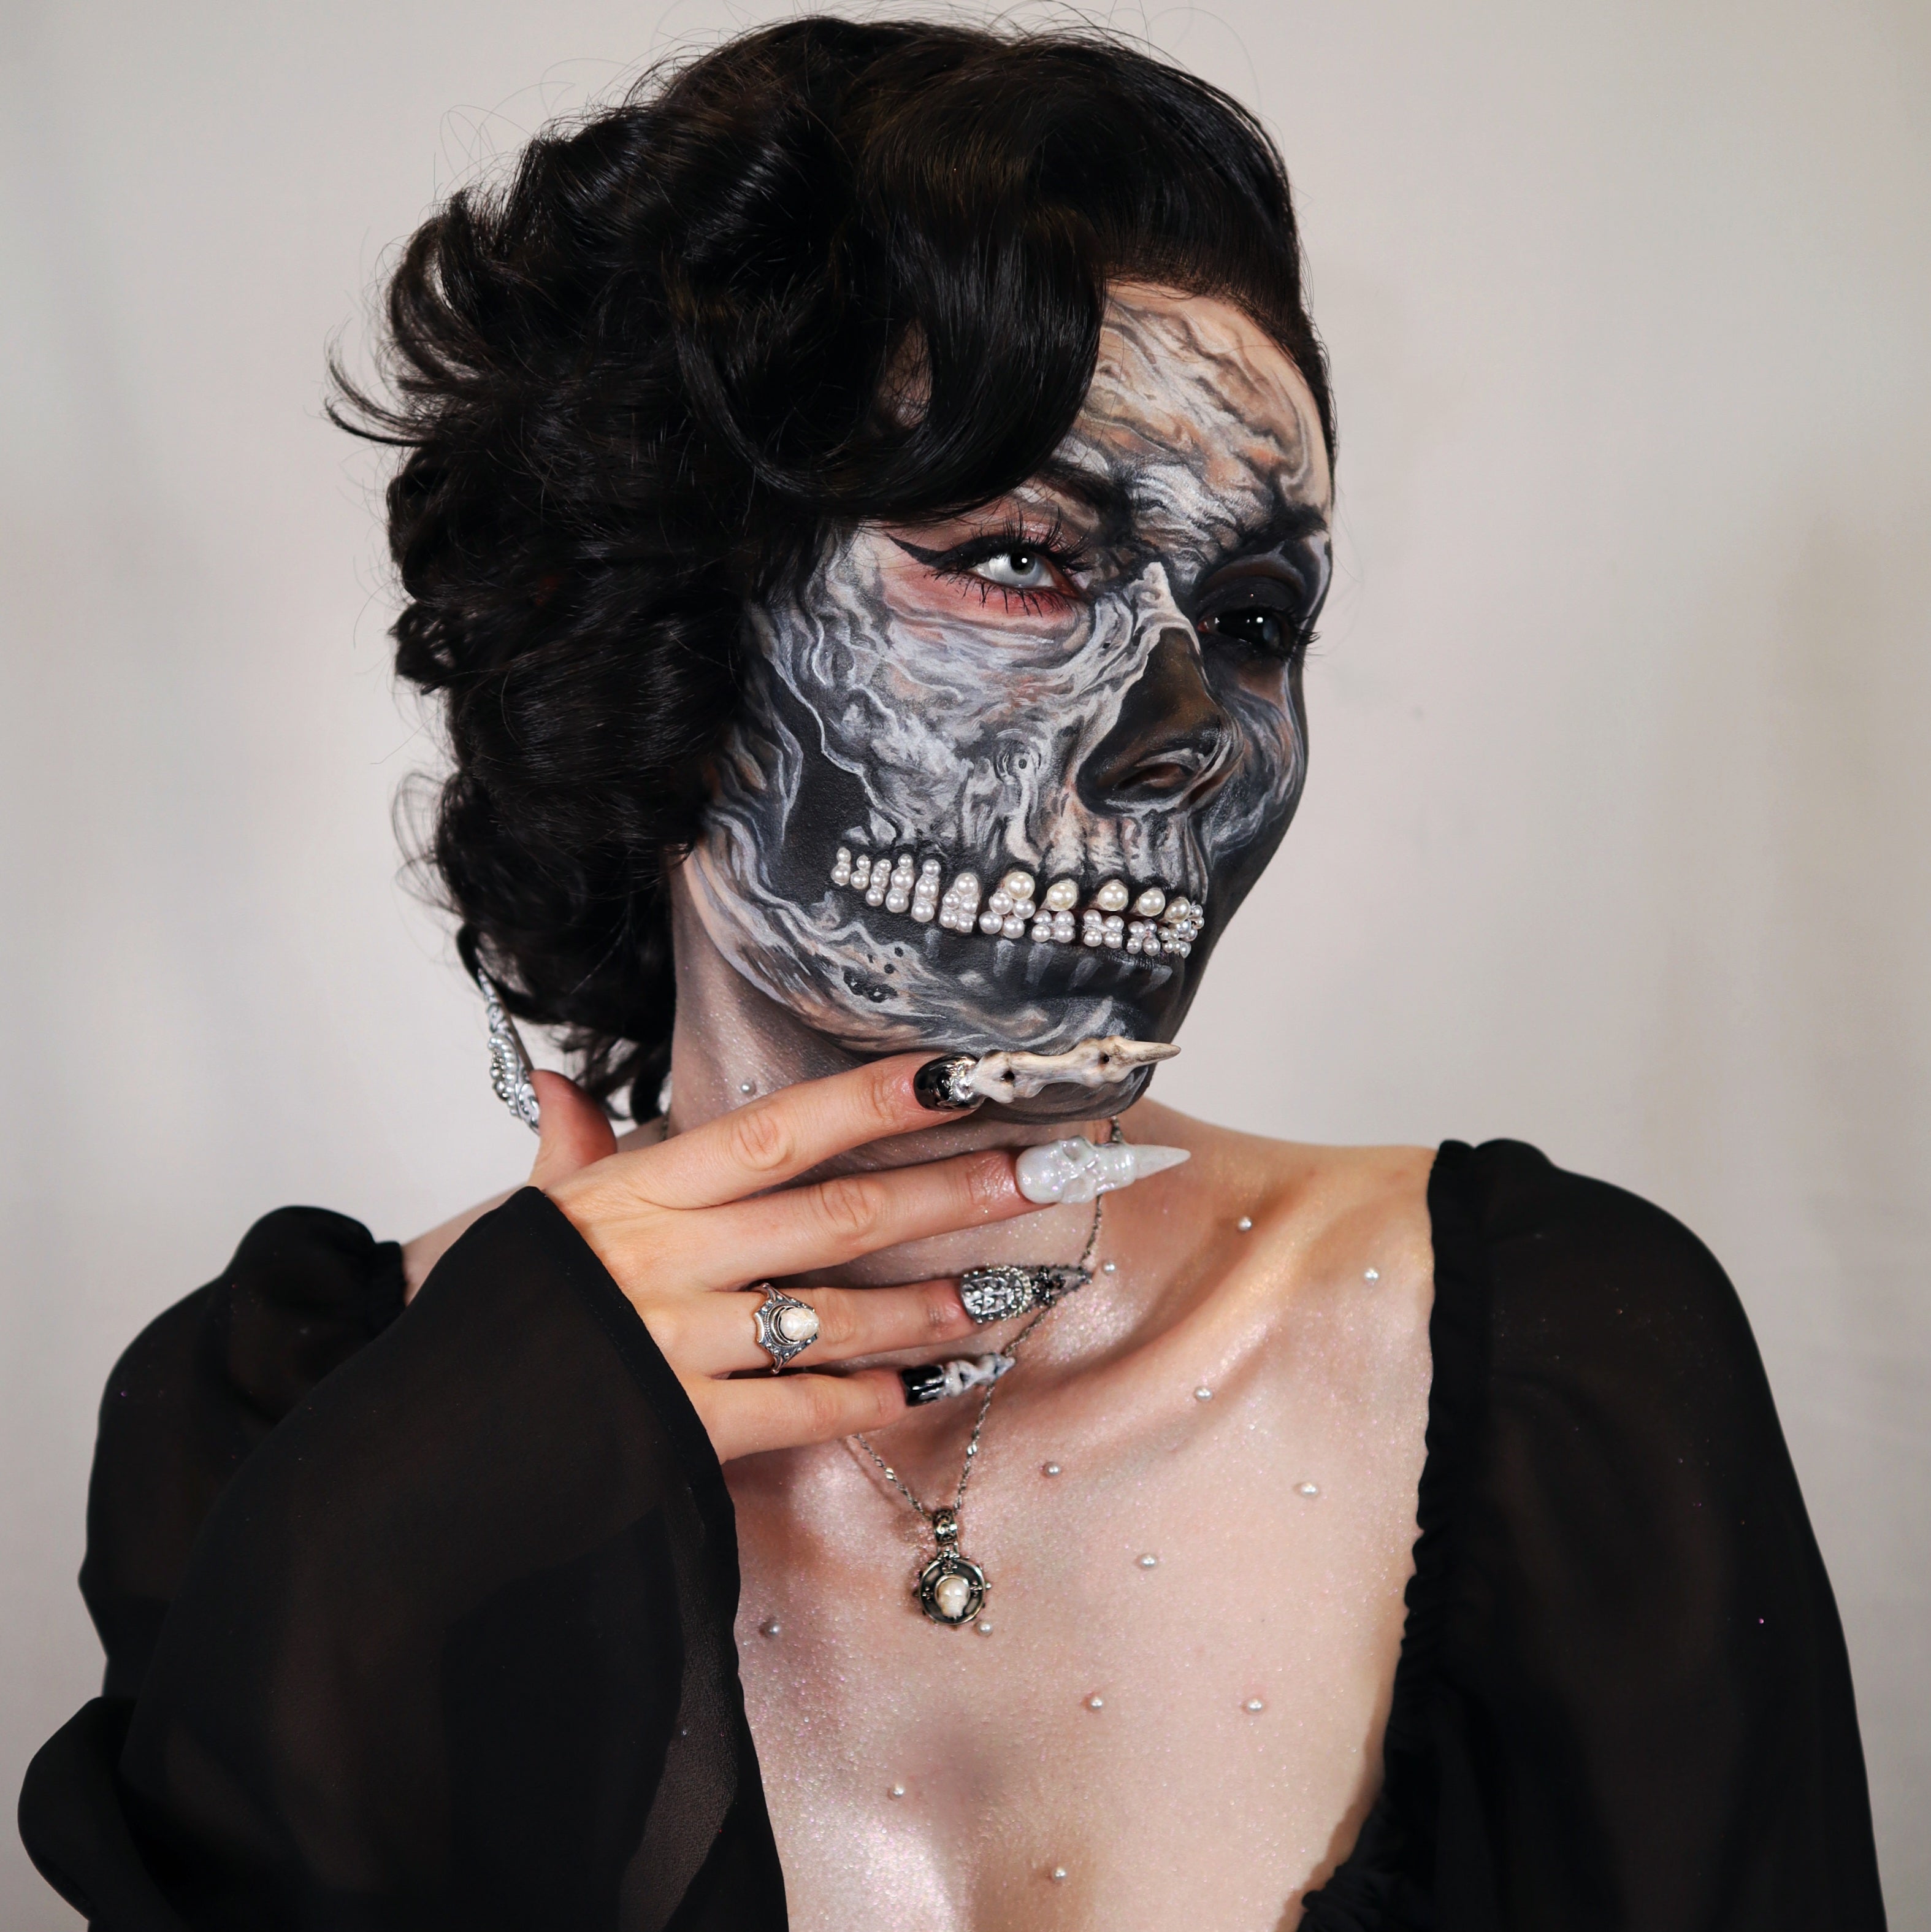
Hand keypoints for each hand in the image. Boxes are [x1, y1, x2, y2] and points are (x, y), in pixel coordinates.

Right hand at [528, 1059, 1039, 1461]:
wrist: (424, 1446)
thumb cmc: (493, 1318)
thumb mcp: (530, 1219)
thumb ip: (566, 1150)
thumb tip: (559, 1083)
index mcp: (640, 1194)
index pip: (778, 1131)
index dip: (872, 1099)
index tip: (961, 1073)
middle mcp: (669, 1261)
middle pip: (834, 1215)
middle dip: (949, 1192)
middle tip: (1045, 1171)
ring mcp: (678, 1348)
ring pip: (834, 1316)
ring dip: (930, 1306)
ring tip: (1009, 1293)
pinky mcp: (683, 1432)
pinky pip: (799, 1411)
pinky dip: (870, 1398)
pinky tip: (930, 1384)